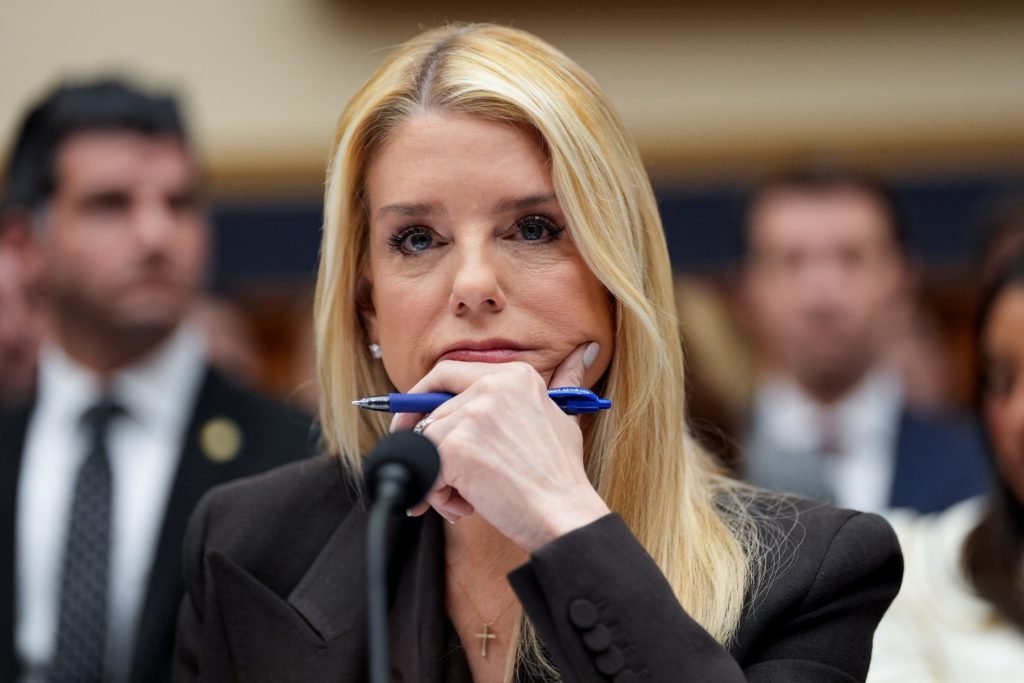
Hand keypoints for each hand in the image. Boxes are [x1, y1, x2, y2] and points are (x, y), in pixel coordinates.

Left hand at [392, 342, 610, 550]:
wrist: (564, 516)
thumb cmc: (560, 476)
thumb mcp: (564, 417)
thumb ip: (563, 381)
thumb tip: (584, 350)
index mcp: (514, 375)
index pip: (446, 372)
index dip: (422, 398)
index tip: (415, 420)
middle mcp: (492, 386)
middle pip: (431, 412)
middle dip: (429, 447)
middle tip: (439, 476)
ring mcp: (473, 415)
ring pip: (425, 442)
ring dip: (437, 476)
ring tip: (464, 498)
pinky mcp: (457, 447)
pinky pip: (422, 467)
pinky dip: (432, 494)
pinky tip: (460, 507)